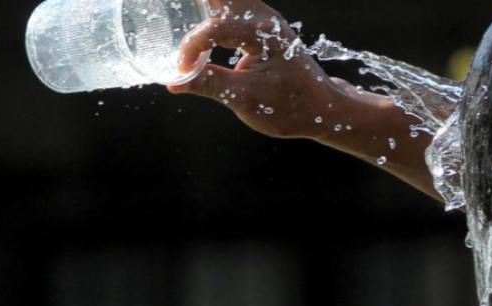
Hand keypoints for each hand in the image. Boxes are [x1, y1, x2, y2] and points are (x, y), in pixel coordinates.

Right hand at [167, 0, 350, 139]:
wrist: (320, 109)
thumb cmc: (289, 106)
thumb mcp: (245, 100)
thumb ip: (209, 85)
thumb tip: (174, 82)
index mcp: (265, 35)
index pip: (216, 29)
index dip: (192, 47)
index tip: (182, 70)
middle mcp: (265, 18)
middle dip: (198, 4)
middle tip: (171, 9)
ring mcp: (264, 18)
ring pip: (227, 0)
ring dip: (205, 5)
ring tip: (180, 12)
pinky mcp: (261, 25)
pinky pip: (232, 7)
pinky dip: (213, 9)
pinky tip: (196, 14)